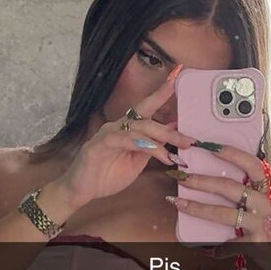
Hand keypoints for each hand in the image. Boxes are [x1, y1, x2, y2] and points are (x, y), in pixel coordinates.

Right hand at [57, 73, 194, 209]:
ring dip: (157, 140)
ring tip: (173, 154)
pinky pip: (121, 139)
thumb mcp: (137, 161)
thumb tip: (173, 128)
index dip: (160, 94)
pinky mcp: (97, 145)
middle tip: (189, 141)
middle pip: (147, 120)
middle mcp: (117, 126)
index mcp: (127, 129)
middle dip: (169, 131)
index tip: (176, 79)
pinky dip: (138, 144)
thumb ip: (152, 146)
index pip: (146, 108)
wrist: (81, 191)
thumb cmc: (108, 176)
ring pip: (137, 129)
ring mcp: (107, 134)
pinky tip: (151, 150)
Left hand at [170, 143, 270, 269]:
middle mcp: (267, 203)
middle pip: (230, 187)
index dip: (230, 153)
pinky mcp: (256, 243)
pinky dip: (217, 248)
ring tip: (178, 202)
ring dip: (197, 207)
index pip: (252, 164)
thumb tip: (224, 183)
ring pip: (223, 213)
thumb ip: (255, 194)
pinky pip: (228, 244)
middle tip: (181, 176)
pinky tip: (206, 248)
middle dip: (201, 180)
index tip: (208, 145)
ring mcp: (262, 223)